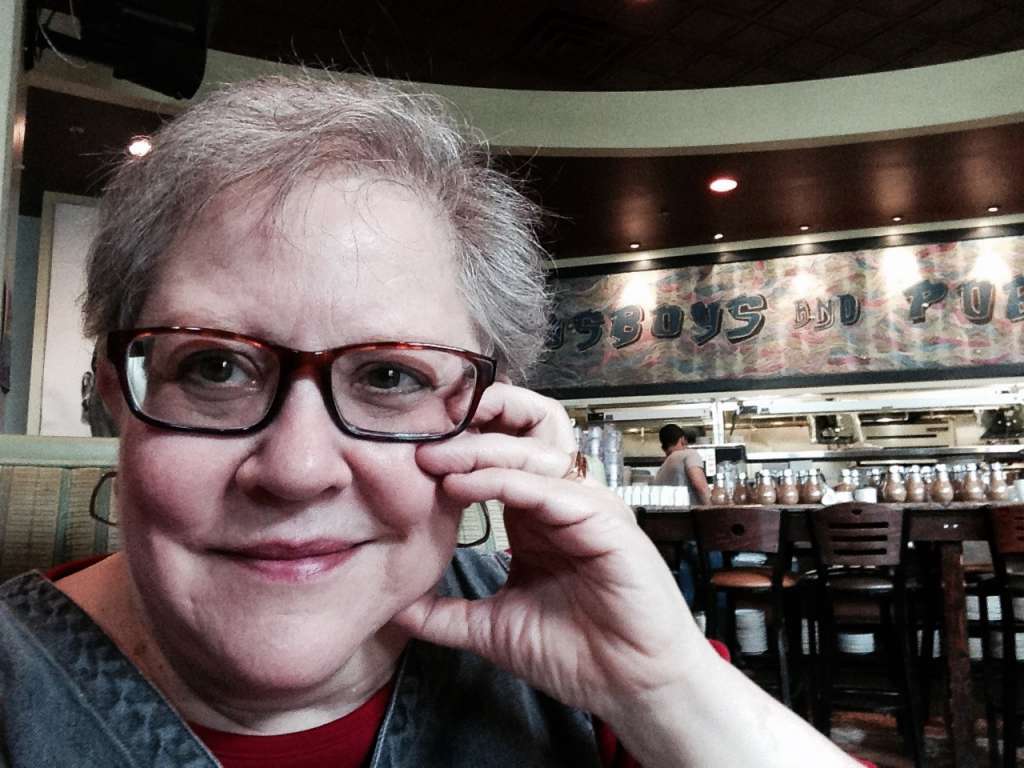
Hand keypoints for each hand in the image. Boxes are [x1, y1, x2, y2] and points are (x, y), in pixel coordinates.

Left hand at [391, 383, 709, 722]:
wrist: (631, 690)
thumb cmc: (577, 655)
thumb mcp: (491, 628)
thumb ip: (445, 613)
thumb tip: (394, 605)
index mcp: (538, 519)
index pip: (498, 464)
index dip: (458, 453)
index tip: (406, 457)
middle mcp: (564, 505)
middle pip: (519, 444)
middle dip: (469, 434)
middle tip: (418, 440)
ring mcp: (589, 509)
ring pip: (532, 457)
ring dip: (480, 452)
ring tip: (434, 459)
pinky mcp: (607, 524)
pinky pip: (550, 490)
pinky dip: (505, 482)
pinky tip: (465, 485)